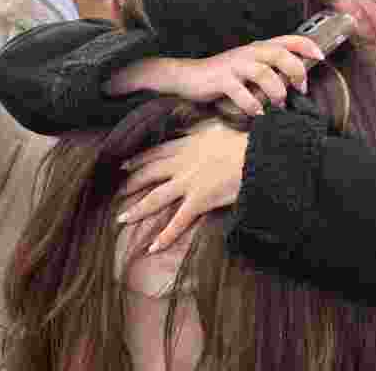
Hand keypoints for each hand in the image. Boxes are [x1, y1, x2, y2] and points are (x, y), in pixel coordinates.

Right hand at [105, 35, 323, 116]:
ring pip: (264, 73)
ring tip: (279, 105)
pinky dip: (254, 106)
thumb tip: (296, 81)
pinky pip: (243, 93)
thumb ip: (270, 70)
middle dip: (295, 71)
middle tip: (301, 89)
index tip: (321, 57)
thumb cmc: (224, 75)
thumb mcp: (249, 67)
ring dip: (277, 92)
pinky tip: (258, 114)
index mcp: (258, 48)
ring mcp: (235, 65)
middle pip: (279, 54)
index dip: (306, 46)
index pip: (287, 40)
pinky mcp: (222, 80)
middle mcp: (248, 53)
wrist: (188, 77)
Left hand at [116, 120, 248, 252]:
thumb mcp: (218, 128)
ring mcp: (189, 183)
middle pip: (149, 174)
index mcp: (187, 144)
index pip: (156, 152)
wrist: (257, 155)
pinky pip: (178, 222)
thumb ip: (202, 131)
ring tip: (123, 219)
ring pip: (156, 198)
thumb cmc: (243, 141)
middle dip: (131, 183)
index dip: (138, 160)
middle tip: (118, 192)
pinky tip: (153, 247)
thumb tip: (196, 129)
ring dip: (138, 209)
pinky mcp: (199, 201)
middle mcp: (182, 164)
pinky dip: (165, 236)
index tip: (124, 165)